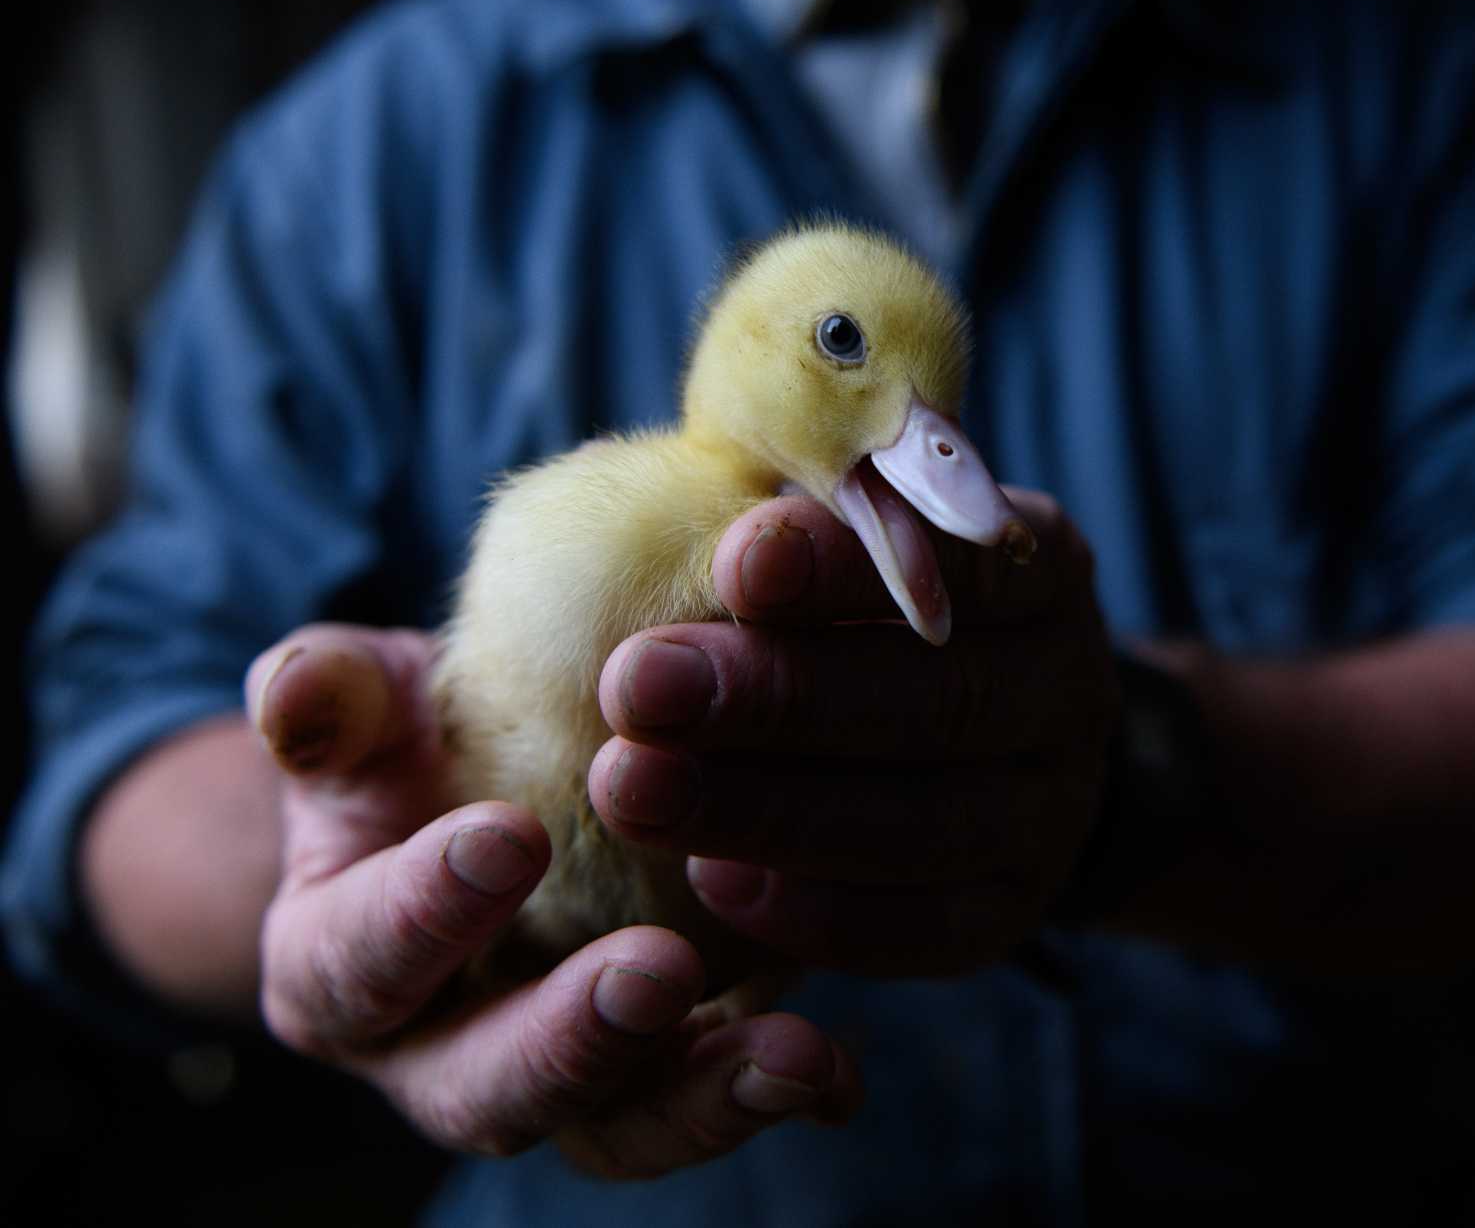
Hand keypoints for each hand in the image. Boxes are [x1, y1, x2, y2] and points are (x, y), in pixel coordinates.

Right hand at [247, 624, 859, 1175]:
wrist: (466, 795)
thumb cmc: (402, 745)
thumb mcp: (358, 706)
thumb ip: (324, 695)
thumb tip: (297, 692)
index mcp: (339, 962)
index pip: (362, 959)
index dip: (424, 913)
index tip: (510, 839)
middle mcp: (435, 1050)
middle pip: (489, 1086)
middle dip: (572, 1040)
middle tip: (658, 971)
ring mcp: (551, 1069)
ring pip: (612, 1125)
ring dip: (701, 1097)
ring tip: (793, 1057)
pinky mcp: (648, 1064)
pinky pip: (698, 1099)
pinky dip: (765, 1085)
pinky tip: (834, 1066)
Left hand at [590, 490, 1117, 972]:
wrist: (1008, 741)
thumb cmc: (888, 610)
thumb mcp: (877, 539)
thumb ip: (814, 525)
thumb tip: (676, 510)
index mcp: (1041, 569)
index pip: (961, 566)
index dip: (847, 571)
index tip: (734, 561)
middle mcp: (1068, 691)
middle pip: (933, 701)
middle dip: (774, 696)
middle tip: (636, 685)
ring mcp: (1051, 812)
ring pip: (920, 824)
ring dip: (765, 810)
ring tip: (631, 788)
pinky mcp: (1012, 911)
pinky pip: (924, 929)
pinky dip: (815, 912)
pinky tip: (710, 884)